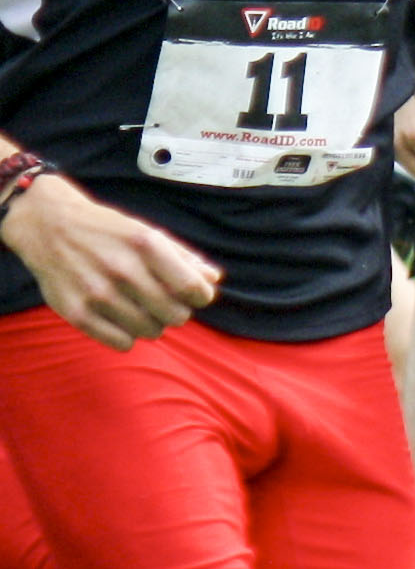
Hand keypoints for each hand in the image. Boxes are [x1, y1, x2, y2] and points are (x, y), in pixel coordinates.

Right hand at [0, 176, 220, 347]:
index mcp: (146, 245)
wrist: (47, 225)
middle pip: (176, 316)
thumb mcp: (147, 232)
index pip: (193, 289)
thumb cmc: (107, 231)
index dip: (201, 297)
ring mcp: (97, 293)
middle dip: (177, 312)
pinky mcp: (75, 312)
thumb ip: (183, 257)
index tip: (195, 296)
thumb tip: (214, 279)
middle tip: (164, 302)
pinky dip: (128, 337)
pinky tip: (120, 319)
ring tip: (140, 308)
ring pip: (151, 332)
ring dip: (153, 324)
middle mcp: (122, 269)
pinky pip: (122, 343)